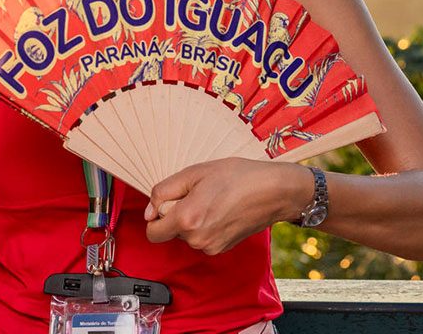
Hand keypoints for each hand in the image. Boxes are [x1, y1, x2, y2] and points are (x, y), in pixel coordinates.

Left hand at [144, 158, 312, 254]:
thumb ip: (164, 192)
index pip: (152, 232)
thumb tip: (149, 211)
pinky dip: (206, 227)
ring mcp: (211, 246)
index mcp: (186, 219)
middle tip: (197, 194)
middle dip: (176, 215)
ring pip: (187, 235)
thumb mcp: (194, 173)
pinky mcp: (222, 248)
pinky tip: (221, 211)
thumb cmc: (237, 177)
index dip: (155, 215)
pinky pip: (202, 239)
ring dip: (192, 221)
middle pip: (170, 232)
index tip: (168, 202)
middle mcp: (197, 239)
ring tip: (213, 200)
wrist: (273, 191)